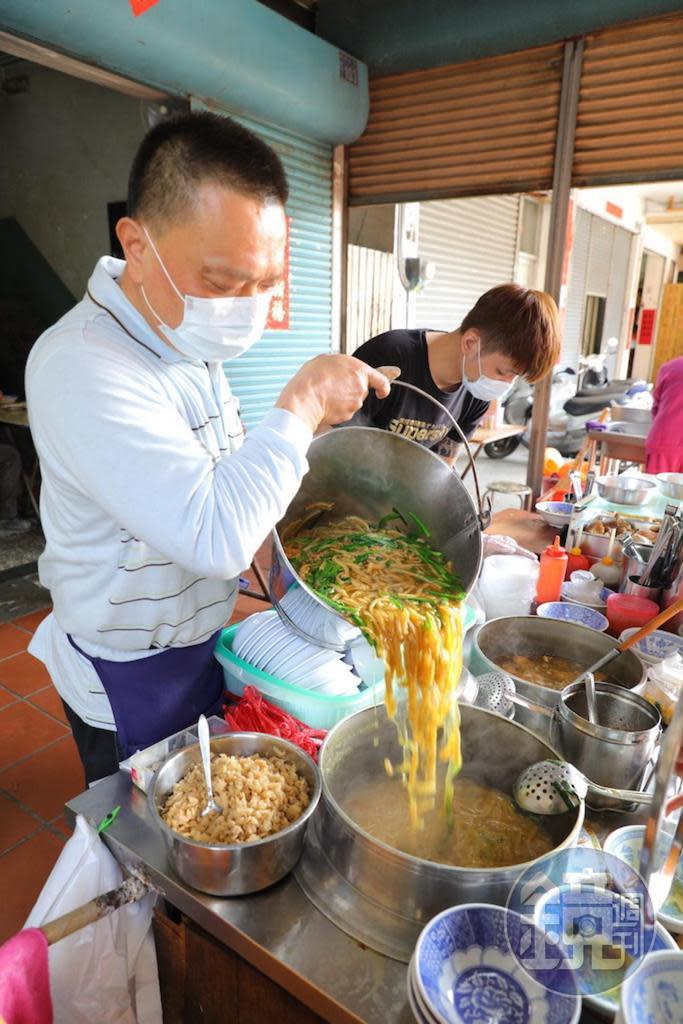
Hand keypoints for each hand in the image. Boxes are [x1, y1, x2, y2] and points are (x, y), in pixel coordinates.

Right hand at [276, 354, 390, 432]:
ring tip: (325, 394)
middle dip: (350, 390)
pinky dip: (336, 409)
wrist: (304, 399)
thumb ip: (341, 365)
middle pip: (361, 391)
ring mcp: (354, 403)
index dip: (383, 387)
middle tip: (333, 386)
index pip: (380, 380)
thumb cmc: (312, 378)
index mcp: (358, 370)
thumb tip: (341, 369)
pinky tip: (325, 404)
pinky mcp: (347, 415)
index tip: (382, 391)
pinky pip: (343, 412)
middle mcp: (360, 387)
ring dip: (341, 400)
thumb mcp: (326, 360)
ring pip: (352, 402)